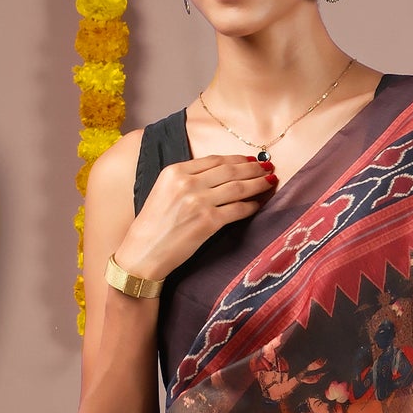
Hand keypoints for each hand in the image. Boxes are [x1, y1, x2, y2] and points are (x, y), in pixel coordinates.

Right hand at [115, 154, 273, 283]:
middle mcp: (187, 183)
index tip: (250, 159)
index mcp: (175, 171)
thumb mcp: (164, 192)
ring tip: (270, 181)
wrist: (142, 254)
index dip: (236, 159)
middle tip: (268, 166)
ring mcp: (198, 202)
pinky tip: (258, 204)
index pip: (214, 160)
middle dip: (253, 168)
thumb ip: (187, 180)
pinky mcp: (208, 222)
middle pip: (230, 170)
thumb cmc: (152, 226)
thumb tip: (218, 176)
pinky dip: (250, 206)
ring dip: (257, 183)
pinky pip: (237, 210)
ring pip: (237, 187)